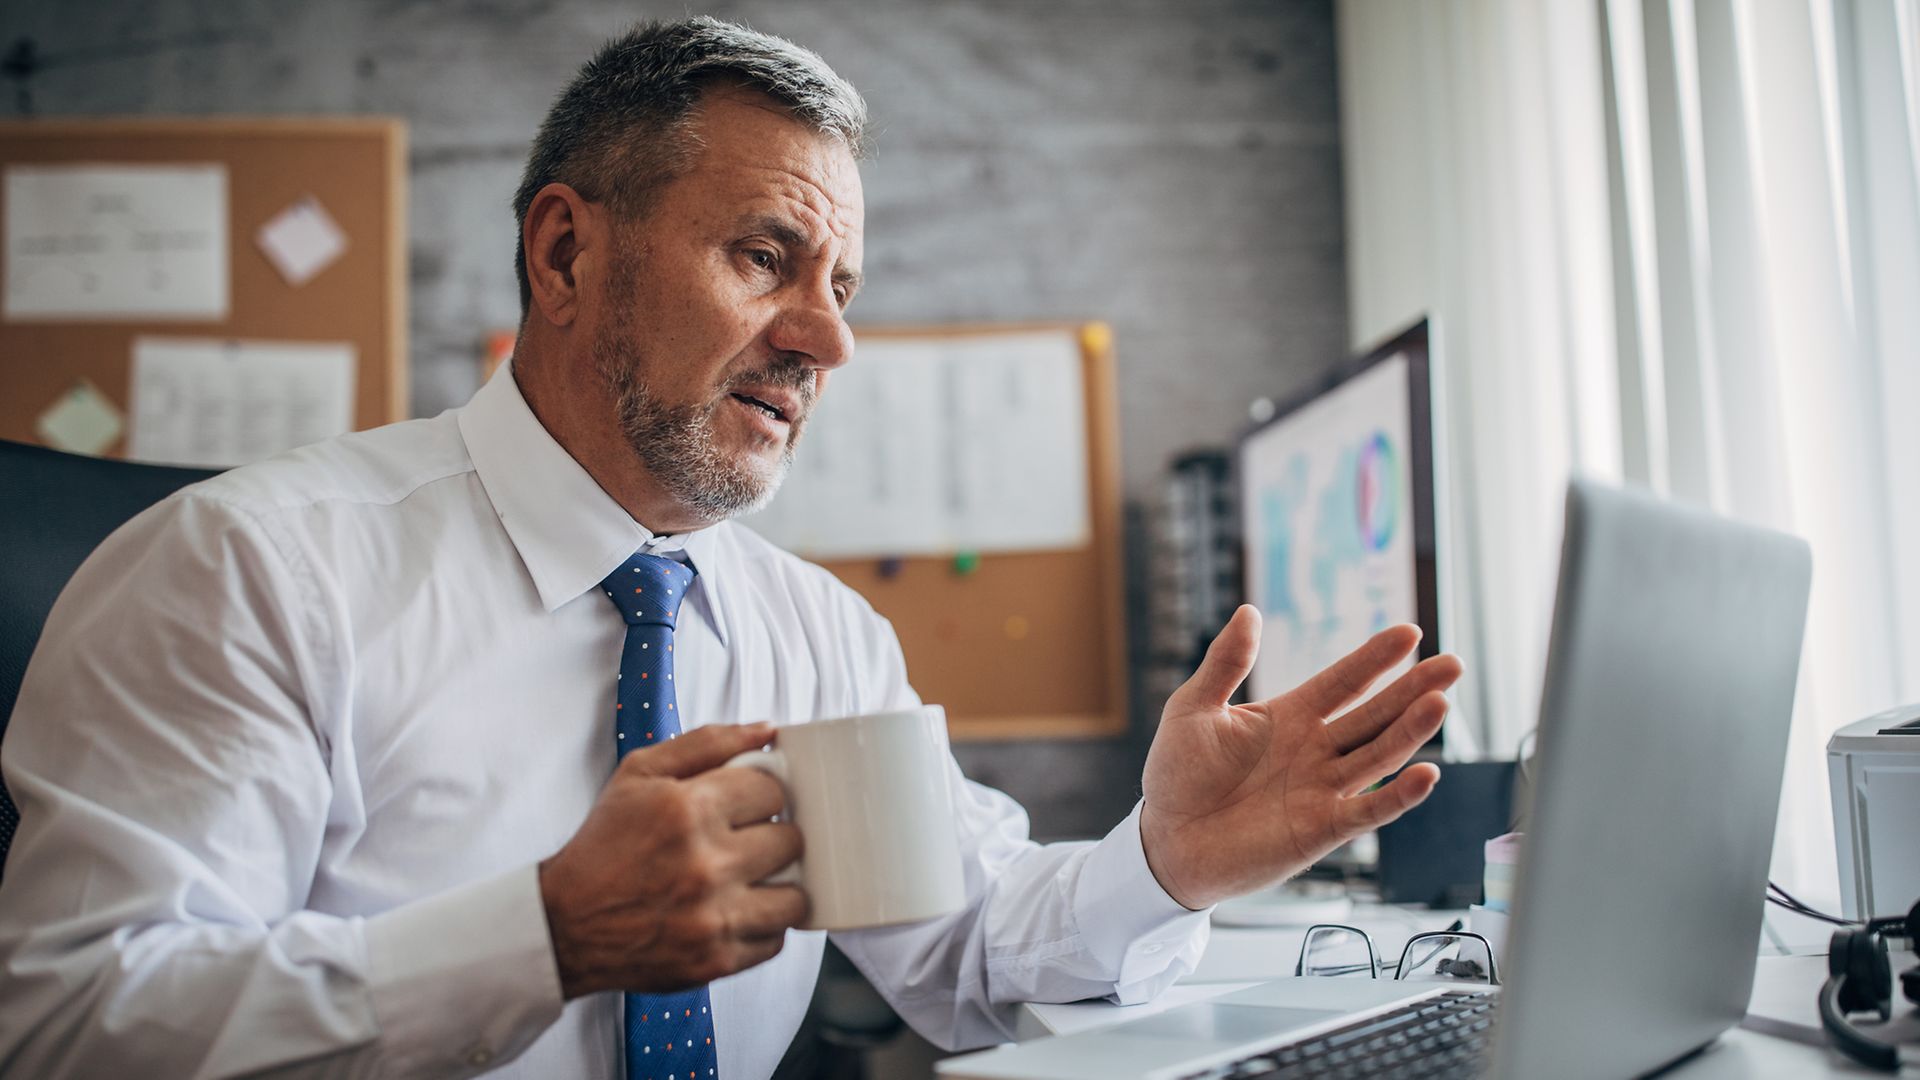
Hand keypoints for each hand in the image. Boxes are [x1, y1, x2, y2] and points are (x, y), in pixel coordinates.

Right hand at [538, 722, 806, 998]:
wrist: (566, 923)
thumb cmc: (605, 844)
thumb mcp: (640, 774)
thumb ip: (708, 743)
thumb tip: (767, 731)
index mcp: (689, 810)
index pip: (773, 790)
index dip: (761, 795)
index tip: (745, 805)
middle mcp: (707, 864)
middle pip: (791, 840)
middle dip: (771, 836)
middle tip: (744, 841)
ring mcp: (715, 917)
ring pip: (796, 896)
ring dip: (778, 885)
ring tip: (750, 879)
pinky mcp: (717, 960)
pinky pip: (777, 939)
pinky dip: (763, 926)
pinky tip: (735, 912)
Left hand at [1140, 606, 1462, 908]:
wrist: (1164, 842)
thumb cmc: (1176, 776)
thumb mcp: (1193, 708)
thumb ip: (1225, 662)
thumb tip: (1249, 611)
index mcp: (1289, 716)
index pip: (1343, 681)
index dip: (1374, 658)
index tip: (1409, 633)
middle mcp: (1315, 750)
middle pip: (1375, 714)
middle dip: (1413, 689)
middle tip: (1452, 664)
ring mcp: (1322, 789)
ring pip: (1378, 755)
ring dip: (1411, 731)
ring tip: (1440, 703)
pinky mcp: (1321, 829)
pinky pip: (1369, 810)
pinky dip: (1399, 795)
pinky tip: (1426, 773)